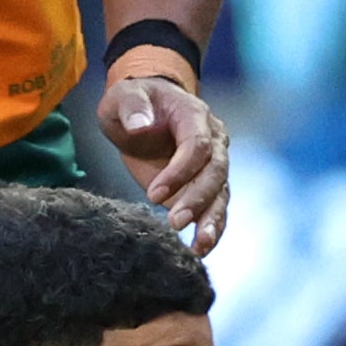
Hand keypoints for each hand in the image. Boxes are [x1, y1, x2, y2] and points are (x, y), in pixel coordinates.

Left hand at [99, 65, 227, 253]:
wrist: (143, 110)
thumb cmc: (133, 100)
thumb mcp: (124, 95)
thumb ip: (132, 106)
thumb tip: (141, 126)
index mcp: (195, 116)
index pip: (197, 146)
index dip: (179, 171)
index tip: (153, 193)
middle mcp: (213, 141)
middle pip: (215, 173)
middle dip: (197, 200)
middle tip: (175, 223)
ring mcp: (211, 165)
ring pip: (221, 194)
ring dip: (212, 220)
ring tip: (200, 246)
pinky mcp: (202, 186)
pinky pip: (213, 208)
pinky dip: (210, 228)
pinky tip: (200, 250)